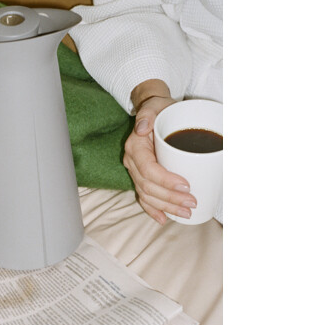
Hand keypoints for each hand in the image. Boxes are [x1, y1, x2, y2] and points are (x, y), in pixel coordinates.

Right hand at [123, 81, 196, 223]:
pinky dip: (153, 209)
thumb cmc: (160, 109)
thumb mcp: (155, 106)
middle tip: (192, 202)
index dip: (166, 181)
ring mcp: (135, 171)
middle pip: (148, 186)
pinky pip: (144, 197)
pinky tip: (164, 219)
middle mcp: (132, 161)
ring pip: (147, 195)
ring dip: (166, 207)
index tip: (186, 186)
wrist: (155, 112)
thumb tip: (142, 128)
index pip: (148, 170)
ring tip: (186, 213)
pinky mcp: (142, 177)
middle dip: (170, 199)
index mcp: (135, 147)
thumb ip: (147, 114)